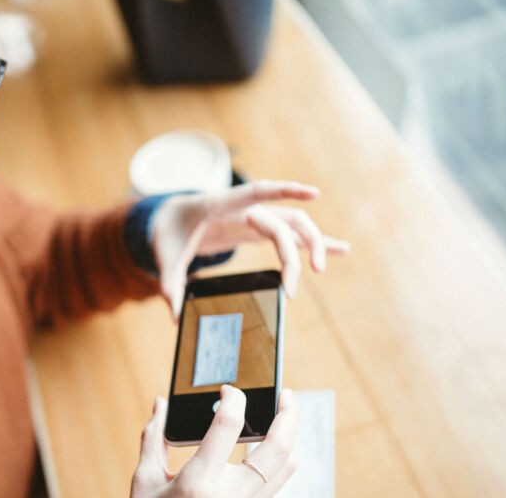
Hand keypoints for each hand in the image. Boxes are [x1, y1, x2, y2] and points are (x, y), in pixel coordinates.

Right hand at [131, 386, 297, 497]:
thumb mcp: (144, 480)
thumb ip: (154, 438)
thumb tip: (161, 404)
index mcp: (199, 482)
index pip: (228, 425)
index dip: (233, 398)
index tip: (228, 389)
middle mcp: (231, 496)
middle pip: (278, 449)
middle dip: (288, 415)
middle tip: (286, 394)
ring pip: (287, 468)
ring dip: (290, 438)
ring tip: (284, 417)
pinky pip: (278, 483)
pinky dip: (281, 460)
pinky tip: (271, 446)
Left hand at [151, 180, 350, 317]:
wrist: (173, 217)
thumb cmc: (170, 231)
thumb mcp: (164, 255)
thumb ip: (169, 282)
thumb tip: (173, 314)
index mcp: (221, 205)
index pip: (257, 193)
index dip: (284, 191)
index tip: (313, 193)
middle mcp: (245, 208)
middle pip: (282, 221)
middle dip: (293, 252)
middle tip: (292, 288)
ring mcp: (256, 217)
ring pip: (295, 224)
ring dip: (312, 244)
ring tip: (321, 270)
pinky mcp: (261, 229)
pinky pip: (293, 234)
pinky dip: (315, 241)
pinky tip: (341, 248)